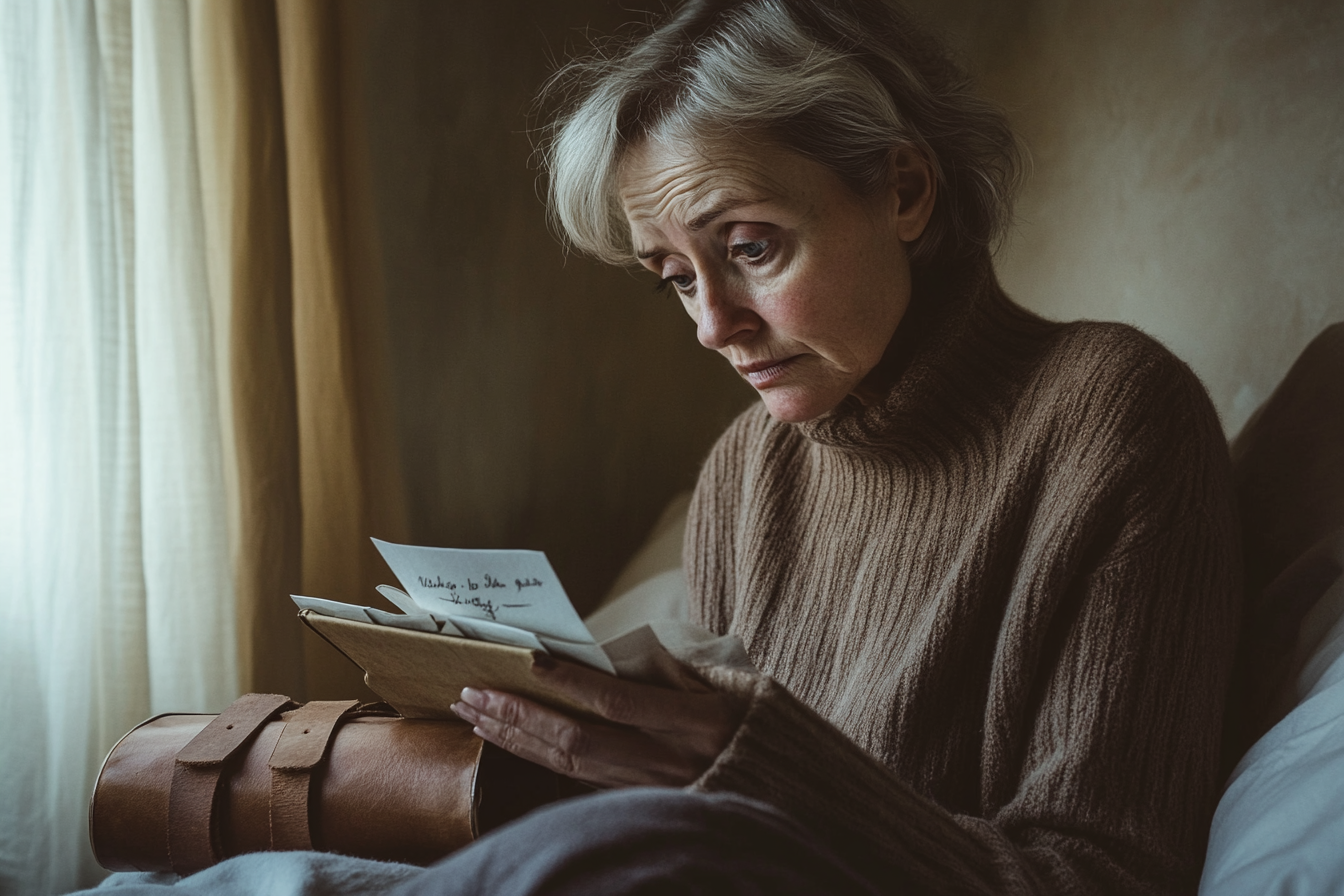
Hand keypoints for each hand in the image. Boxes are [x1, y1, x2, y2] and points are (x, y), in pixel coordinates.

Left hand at [450, 655, 745, 787]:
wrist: (781, 781)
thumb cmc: (751, 718)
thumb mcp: (726, 683)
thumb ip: (669, 670)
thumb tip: (601, 654)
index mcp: (696, 722)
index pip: (618, 702)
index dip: (572, 682)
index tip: (529, 659)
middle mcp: (668, 760)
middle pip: (579, 741)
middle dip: (521, 715)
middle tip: (474, 690)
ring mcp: (650, 785)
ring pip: (569, 765)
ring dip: (516, 738)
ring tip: (475, 713)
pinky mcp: (637, 799)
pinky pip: (578, 780)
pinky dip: (537, 757)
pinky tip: (508, 740)